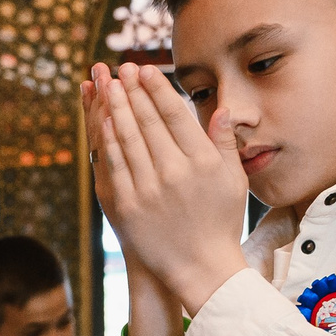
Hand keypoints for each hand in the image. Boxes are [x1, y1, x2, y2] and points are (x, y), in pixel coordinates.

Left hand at [85, 62, 249, 313]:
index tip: (144, 69)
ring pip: (128, 139)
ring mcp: (149, 189)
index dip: (156, 89)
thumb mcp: (233, 181)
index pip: (175, 116)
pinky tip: (101, 122)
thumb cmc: (220, 222)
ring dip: (115, 109)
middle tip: (120, 68)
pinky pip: (114, 166)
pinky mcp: (129, 206)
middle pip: (148, 122)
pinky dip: (107, 141)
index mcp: (202, 162)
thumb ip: (226, 143)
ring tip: (107, 85)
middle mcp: (175, 172)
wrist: (201, 267)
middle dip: (132, 91)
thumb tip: (222, 109)